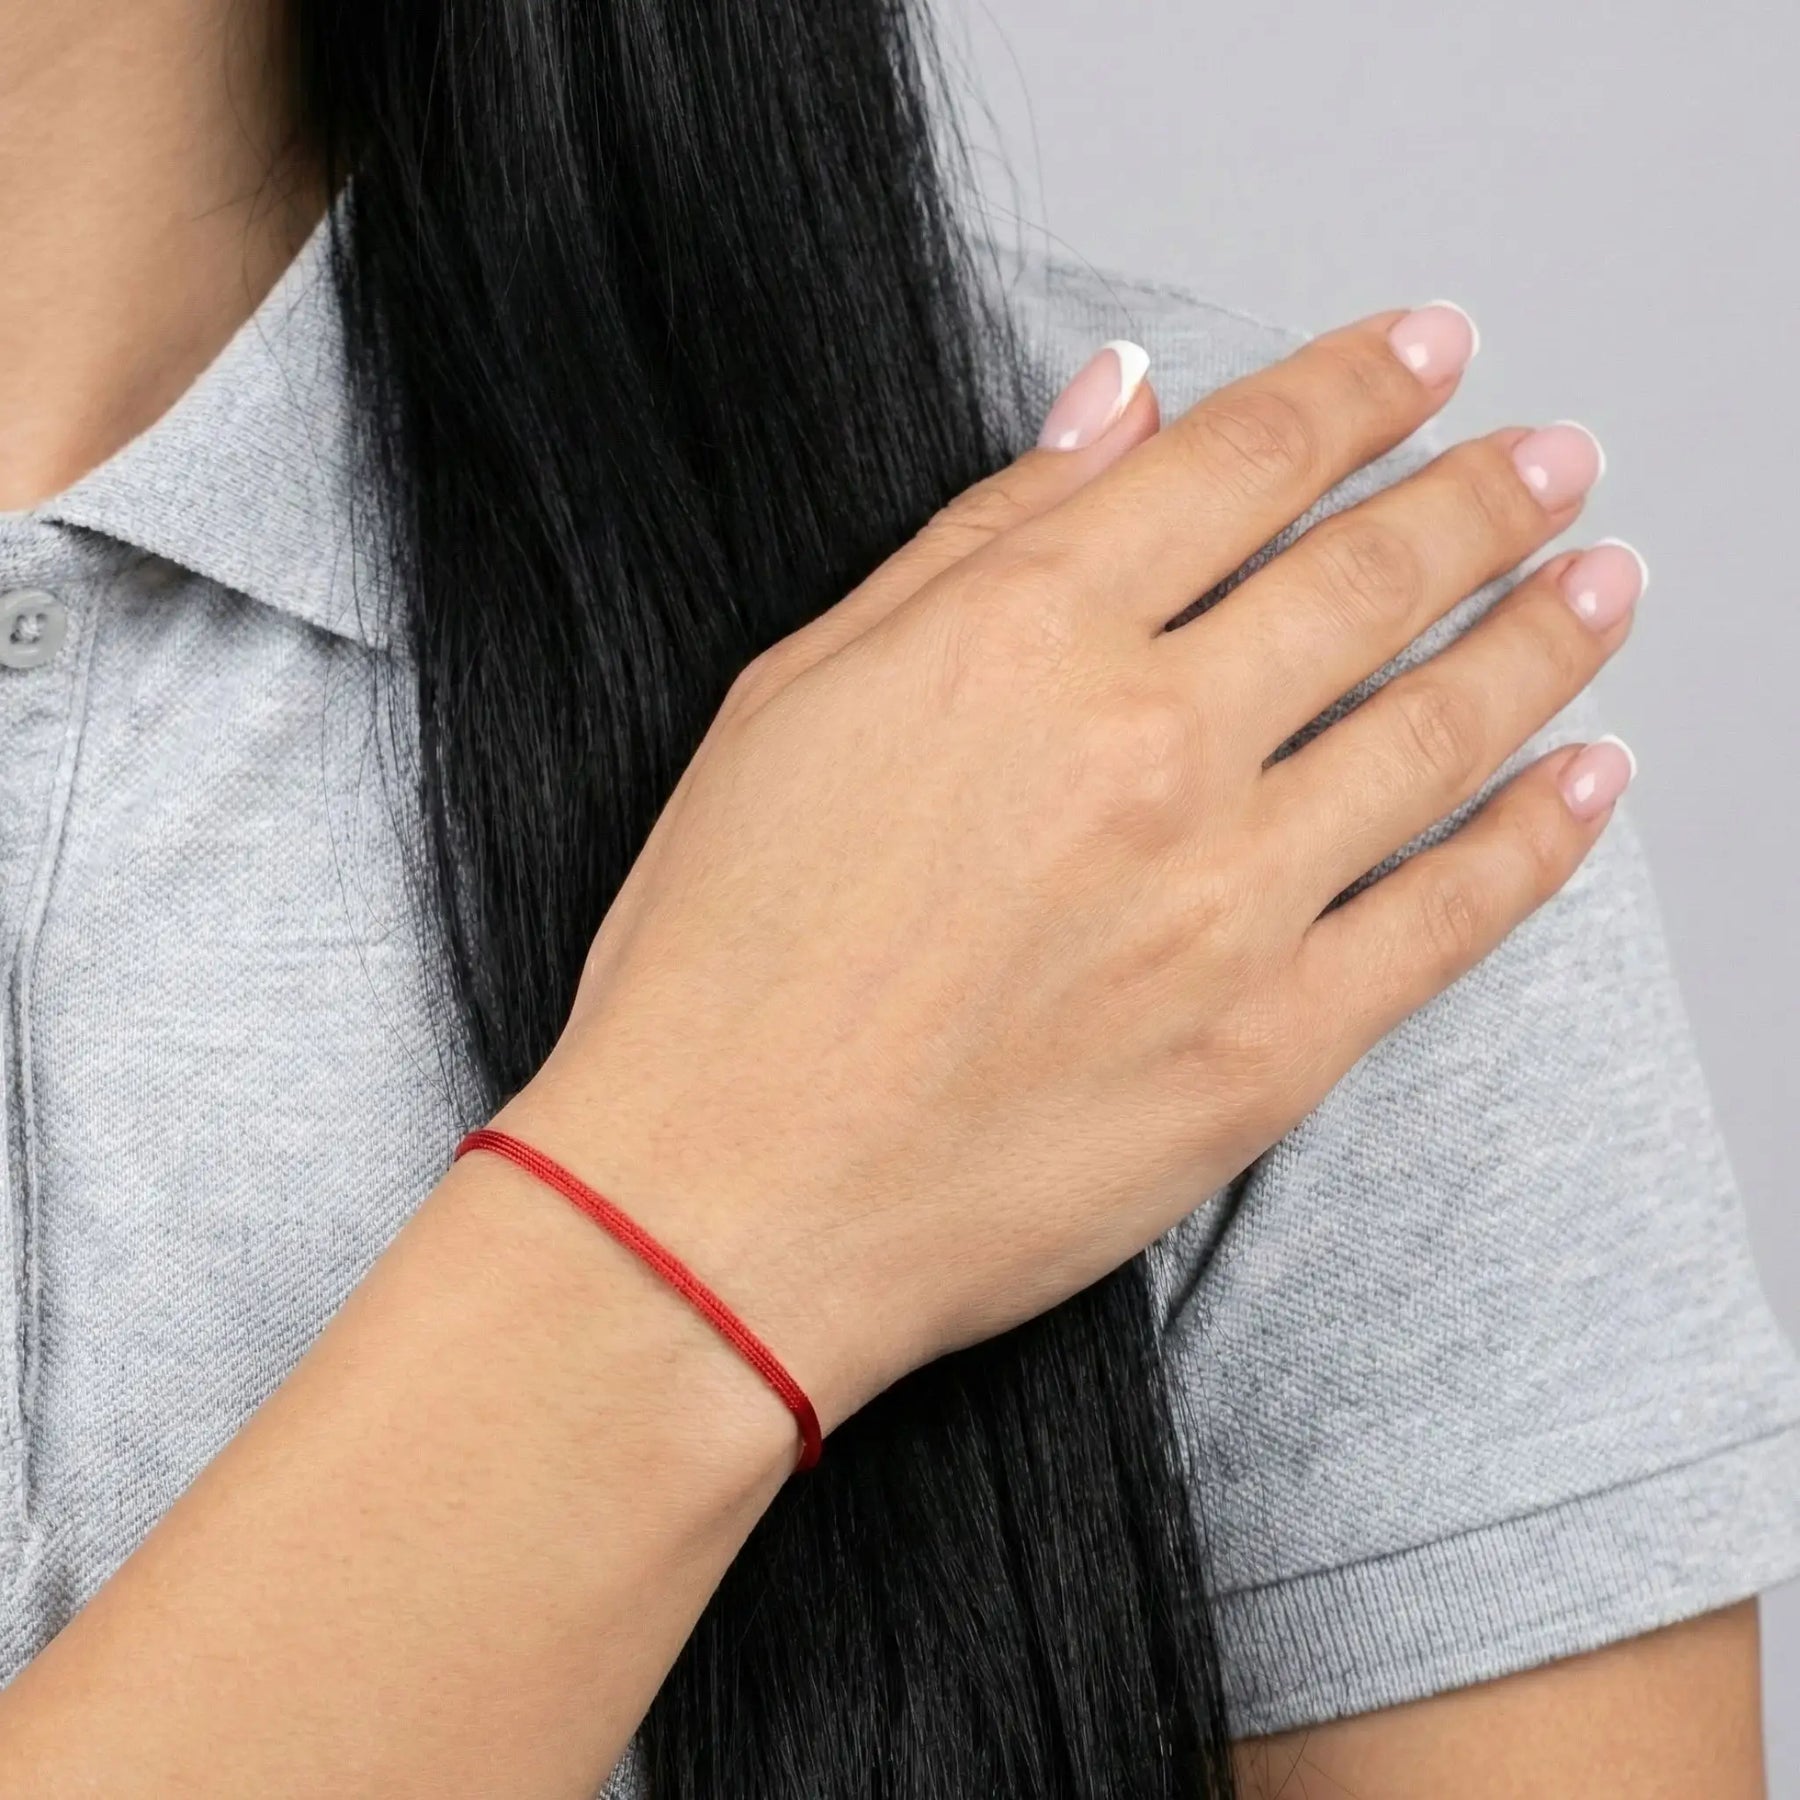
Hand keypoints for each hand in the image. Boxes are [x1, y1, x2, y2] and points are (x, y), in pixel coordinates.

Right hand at [498, 308, 1633, 1434]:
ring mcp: (1224, 900)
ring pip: (1437, 725)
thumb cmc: (725, 955)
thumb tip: (1109, 412)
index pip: (1239, 460)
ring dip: (1539, 637)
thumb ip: (971, 543)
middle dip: (1481, 497)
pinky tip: (1588, 781)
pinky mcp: (1270, 1047)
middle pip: (1367, 574)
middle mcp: (1145, 746)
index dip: (1355, 389)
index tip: (1427, 354)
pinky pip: (1448, 917)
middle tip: (1552, 463)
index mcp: (1022, 638)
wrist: (723, 1202)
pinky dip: (1539, 838)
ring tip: (1597, 586)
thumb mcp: (798, 695)